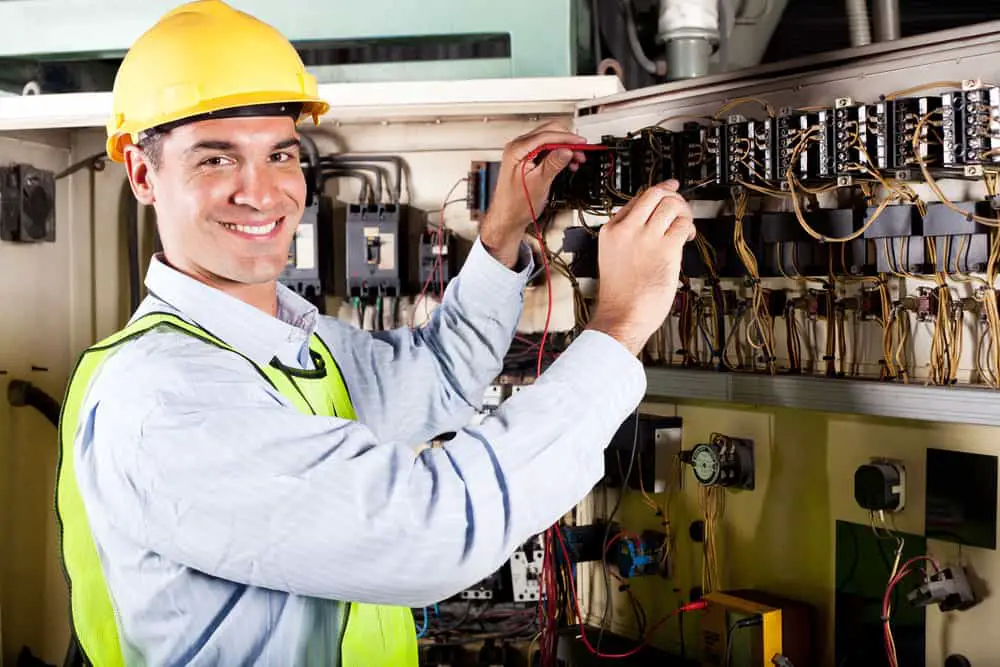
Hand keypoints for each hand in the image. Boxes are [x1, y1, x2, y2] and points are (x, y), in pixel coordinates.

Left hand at [480, 121, 588, 267]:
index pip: (546, 136)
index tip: (581, 143)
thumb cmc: (515, 205)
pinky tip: (567, 163)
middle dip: (567, 141)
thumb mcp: (538, 183)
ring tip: (577, 159)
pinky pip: (545, 150)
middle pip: (548, 133)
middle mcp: (517, 148)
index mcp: (516, 150)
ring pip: (548, 141)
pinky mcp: (526, 159)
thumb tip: (567, 150)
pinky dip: (558, 154)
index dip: (567, 138)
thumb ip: (553, 164)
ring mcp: (521, 153)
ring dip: (564, 148)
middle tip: (582, 150)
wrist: (507, 218)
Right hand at [585, 181, 696, 355]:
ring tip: (685, 224)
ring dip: (684, 211)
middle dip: (672, 195)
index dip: (657, 193)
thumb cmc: (620, 296)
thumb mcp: (613, 257)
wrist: (622, 316)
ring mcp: (646, 237)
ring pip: (671, 205)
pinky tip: (687, 237)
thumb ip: (628, 238)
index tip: (668, 190)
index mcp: (611, 231)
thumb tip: (652, 224)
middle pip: (654, 194)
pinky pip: (683, 225)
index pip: (636, 199)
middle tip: (680, 204)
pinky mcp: (665, 248)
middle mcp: (628, 230)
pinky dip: (689, 227)